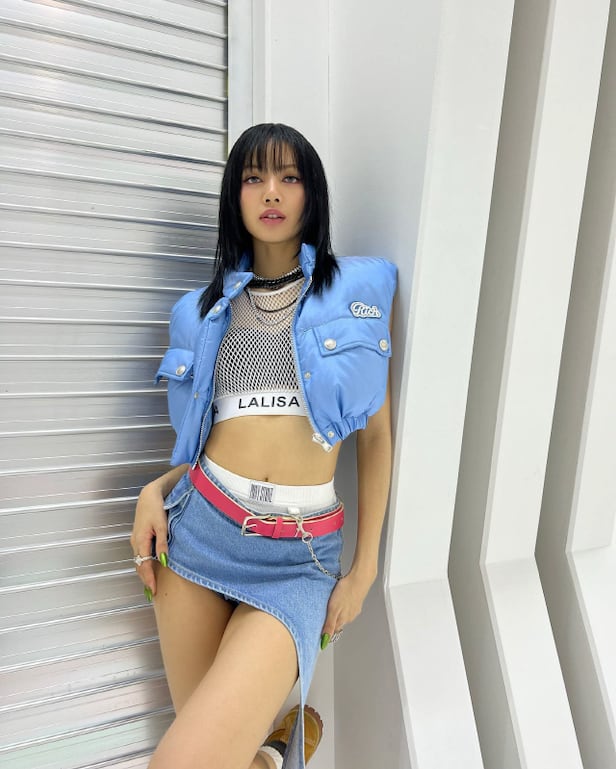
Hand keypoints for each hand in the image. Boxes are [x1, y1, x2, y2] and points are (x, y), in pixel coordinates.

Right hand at [130, 481, 168, 597]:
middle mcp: (135, 542)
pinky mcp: (138, 536)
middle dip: (144, 580)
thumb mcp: (162, 526)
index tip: (153, 591)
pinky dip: (144, 564)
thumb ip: (163, 544)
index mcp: (141, 541)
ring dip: (144, 573)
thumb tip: (164, 562)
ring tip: (150, 585)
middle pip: (139, 565)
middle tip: (151, 593)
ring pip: (139, 560)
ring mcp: (135, 539)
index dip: (148, 579)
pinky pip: (140, 554)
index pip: (144, 565)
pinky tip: (149, 568)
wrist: (149, 495)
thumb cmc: (156, 508)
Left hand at [320, 571, 373, 647]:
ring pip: (343, 615)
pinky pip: (348, 607)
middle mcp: (350, 617)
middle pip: (338, 623)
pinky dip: (343, 605)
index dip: (326, 630)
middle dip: (331, 621)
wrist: (359, 578)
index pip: (333, 631)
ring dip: (338, 613)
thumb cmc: (345, 591)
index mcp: (343, 620)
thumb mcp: (333, 609)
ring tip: (332, 605)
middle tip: (324, 614)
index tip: (320, 628)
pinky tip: (341, 598)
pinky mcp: (357, 602)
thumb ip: (329, 624)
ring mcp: (354, 609)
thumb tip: (325, 640)